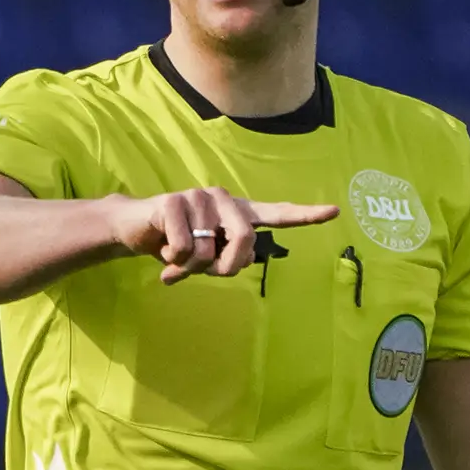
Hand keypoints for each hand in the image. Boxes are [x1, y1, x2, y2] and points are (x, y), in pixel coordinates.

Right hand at [106, 188, 338, 284]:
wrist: (136, 229)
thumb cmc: (181, 244)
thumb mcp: (210, 257)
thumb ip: (230, 259)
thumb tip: (241, 262)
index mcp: (238, 213)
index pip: (277, 214)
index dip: (305, 216)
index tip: (333, 212)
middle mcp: (223, 199)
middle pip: (245, 240)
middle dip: (226, 266)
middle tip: (205, 272)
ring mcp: (198, 197)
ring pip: (209, 250)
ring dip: (190, 267)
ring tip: (177, 258)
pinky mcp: (173, 202)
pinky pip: (185, 246)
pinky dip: (173, 260)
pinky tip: (163, 250)